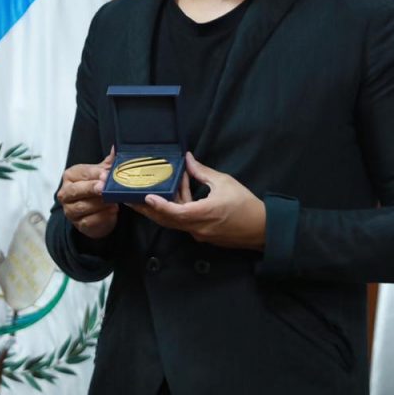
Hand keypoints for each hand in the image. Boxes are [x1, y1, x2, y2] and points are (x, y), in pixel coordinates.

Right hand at [57, 148, 117, 239]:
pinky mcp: (79, 225)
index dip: (95, 174)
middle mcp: (65, 193)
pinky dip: (102, 216)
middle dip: (91, 188)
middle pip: (76, 190)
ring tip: (113, 201)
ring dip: (99, 204)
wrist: (97, 212)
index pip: (82, 173)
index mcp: (70, 176)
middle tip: (104, 188)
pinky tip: (112, 212)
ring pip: (82, 206)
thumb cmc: (96, 188)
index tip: (106, 174)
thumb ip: (108, 163)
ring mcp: (70, 210)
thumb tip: (115, 148)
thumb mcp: (102, 173)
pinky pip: (89, 221)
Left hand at [130, 152, 265, 250]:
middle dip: (149, 210)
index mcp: (202, 214)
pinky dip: (176, 211)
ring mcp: (199, 233)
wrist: (261, 228)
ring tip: (149, 195)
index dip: (159, 205)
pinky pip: (184, 223)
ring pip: (175, 221)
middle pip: (167, 220)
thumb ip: (202, 172)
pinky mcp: (203, 235)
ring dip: (163, 208)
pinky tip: (176, 196)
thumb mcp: (224, 183)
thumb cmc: (245, 204)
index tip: (146, 198)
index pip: (174, 212)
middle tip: (132, 201)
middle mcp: (197, 227)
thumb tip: (188, 159)